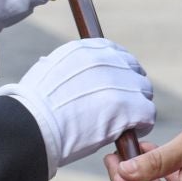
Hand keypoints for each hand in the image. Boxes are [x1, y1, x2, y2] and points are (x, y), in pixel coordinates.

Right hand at [0, 38, 154, 175]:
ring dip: (136, 107)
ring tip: (125, 123)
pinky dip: (141, 125)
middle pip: (133, 72)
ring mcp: (121, 82)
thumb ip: (70, 67)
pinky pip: (148, 114)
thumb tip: (73, 74)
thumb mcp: (49, 69)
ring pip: (143, 92)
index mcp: (88, 48)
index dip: (119, 74)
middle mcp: (107, 60)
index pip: (117, 55)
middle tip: (122, 109)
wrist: (34, 125)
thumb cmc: (34, 106)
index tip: (116, 88)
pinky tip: (130, 133)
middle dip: (130, 89)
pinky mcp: (130, 107)